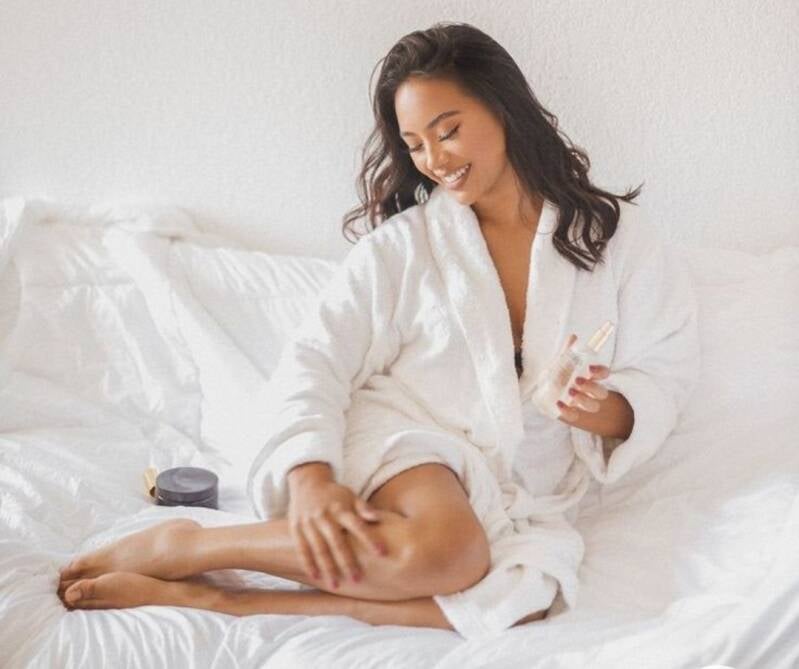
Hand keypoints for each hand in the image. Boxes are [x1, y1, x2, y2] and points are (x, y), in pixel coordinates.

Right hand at [287, 470, 385, 588]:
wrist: (307, 482)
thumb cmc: (334, 494)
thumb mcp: (350, 496)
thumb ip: (364, 509)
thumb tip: (377, 519)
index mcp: (341, 508)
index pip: (358, 525)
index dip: (370, 539)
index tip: (382, 553)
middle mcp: (324, 516)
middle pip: (337, 542)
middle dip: (347, 562)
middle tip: (357, 580)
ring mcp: (309, 522)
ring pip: (319, 549)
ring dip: (327, 568)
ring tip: (336, 585)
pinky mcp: (296, 528)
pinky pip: (302, 549)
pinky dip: (308, 563)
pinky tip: (316, 577)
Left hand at [555, 334, 610, 422]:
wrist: (554, 398)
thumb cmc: (563, 378)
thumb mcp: (564, 365)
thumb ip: (568, 352)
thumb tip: (573, 337)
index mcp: (591, 378)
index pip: (603, 374)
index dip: (600, 371)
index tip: (591, 368)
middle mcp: (591, 393)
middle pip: (601, 392)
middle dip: (592, 387)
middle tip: (578, 381)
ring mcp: (583, 405)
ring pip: (593, 406)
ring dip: (584, 399)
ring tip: (570, 392)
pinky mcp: (573, 414)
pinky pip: (574, 416)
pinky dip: (567, 411)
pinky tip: (559, 404)